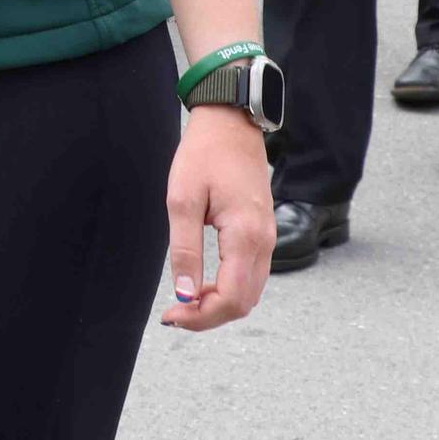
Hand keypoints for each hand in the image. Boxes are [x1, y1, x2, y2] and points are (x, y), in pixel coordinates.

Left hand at [161, 105, 274, 333]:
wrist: (231, 122)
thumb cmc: (204, 154)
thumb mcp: (183, 200)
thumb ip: (185, 251)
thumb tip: (184, 295)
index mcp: (245, 235)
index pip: (230, 299)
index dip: (200, 317)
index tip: (171, 314)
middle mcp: (264, 241)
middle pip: (243, 303)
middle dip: (208, 316)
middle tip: (174, 312)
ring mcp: (268, 237)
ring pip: (250, 293)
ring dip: (219, 304)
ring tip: (186, 299)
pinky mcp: (263, 232)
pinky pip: (251, 275)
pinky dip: (229, 289)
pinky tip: (204, 283)